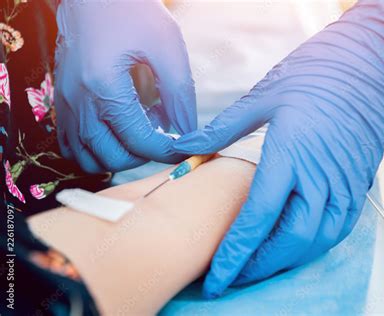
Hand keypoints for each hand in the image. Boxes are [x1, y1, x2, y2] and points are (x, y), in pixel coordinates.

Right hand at [54, 1, 195, 172]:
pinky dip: (96, 150)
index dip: (168, 150)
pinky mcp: (61, 103)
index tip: (185, 146)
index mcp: (104, 86)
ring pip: (88, 158)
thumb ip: (180, 93)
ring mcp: (65, 105)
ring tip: (139, 130)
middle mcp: (78, 102)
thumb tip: (187, 131)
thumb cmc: (132, 11)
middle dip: (145, 155)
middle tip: (161, 132)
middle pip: (113, 157)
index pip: (139, 141)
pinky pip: (72, 146)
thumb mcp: (167, 46)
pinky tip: (117, 131)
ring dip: (120, 156)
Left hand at [173, 1, 383, 297]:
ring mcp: (344, 183)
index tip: (216, 279)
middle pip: (290, 239)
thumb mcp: (262, 97)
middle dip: (260, 266)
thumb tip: (182, 148)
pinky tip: (296, 246)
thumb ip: (220, 131)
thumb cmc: (314, 74)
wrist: (368, 65)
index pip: (258, 217)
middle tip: (233, 277)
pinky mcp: (359, 183)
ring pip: (318, 240)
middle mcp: (320, 176)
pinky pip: (339, 228)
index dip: (235, 254)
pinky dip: (314, 245)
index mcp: (290, 154)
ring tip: (260, 266)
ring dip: (287, 260)